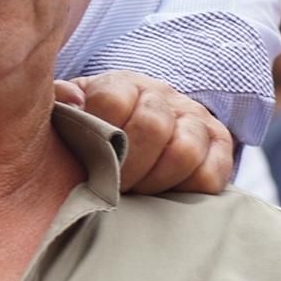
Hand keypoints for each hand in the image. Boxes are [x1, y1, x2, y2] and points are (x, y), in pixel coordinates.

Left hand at [57, 71, 234, 194]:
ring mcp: (195, 118)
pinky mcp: (220, 146)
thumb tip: (73, 101)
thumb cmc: (93, 130)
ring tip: (135, 194)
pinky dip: (186, 191)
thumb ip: (60, 101)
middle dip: (126, 168)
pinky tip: (164, 196)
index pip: (112, 101)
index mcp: (122, 84)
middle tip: (111, 187)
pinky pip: (212, 173)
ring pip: (185, 150)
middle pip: (151, 127)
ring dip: (155, 182)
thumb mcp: (69, 112)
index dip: (99, 137)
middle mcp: (163, 95)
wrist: (133, 134)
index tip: (87, 160)